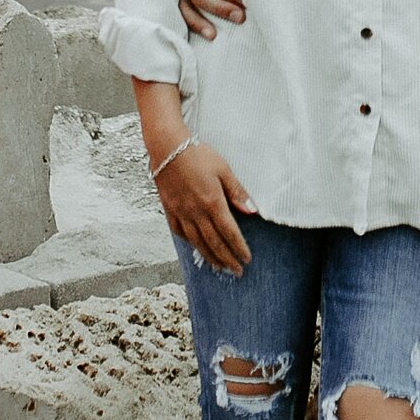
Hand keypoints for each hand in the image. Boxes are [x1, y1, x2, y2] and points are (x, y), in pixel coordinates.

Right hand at [151, 137, 257, 274]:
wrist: (167, 147)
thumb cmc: (197, 155)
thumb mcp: (223, 169)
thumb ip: (237, 192)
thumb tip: (252, 211)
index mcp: (212, 202)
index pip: (229, 232)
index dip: (239, 248)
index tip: (247, 259)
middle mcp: (196, 212)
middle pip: (214, 242)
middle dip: (227, 259)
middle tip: (237, 271)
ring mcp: (181, 213)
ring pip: (197, 242)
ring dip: (210, 257)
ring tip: (220, 267)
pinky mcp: (169, 210)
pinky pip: (180, 233)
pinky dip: (190, 243)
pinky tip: (197, 247)